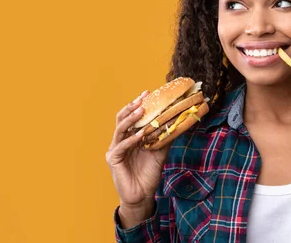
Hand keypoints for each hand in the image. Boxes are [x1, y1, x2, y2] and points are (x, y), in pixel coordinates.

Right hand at [105, 90, 171, 227]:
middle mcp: (120, 140)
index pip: (132, 116)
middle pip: (122, 118)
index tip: (149, 93)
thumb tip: (177, 122)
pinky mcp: (113, 159)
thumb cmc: (149, 175)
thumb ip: (164, 138)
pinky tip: (140, 135)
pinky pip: (121, 146)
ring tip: (142, 110)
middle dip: (133, 106)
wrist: (142, 195)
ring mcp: (115, 149)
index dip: (139, 104)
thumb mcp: (160, 153)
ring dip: (131, 119)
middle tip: (144, 98)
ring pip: (120, 128)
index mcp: (130, 137)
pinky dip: (131, 139)